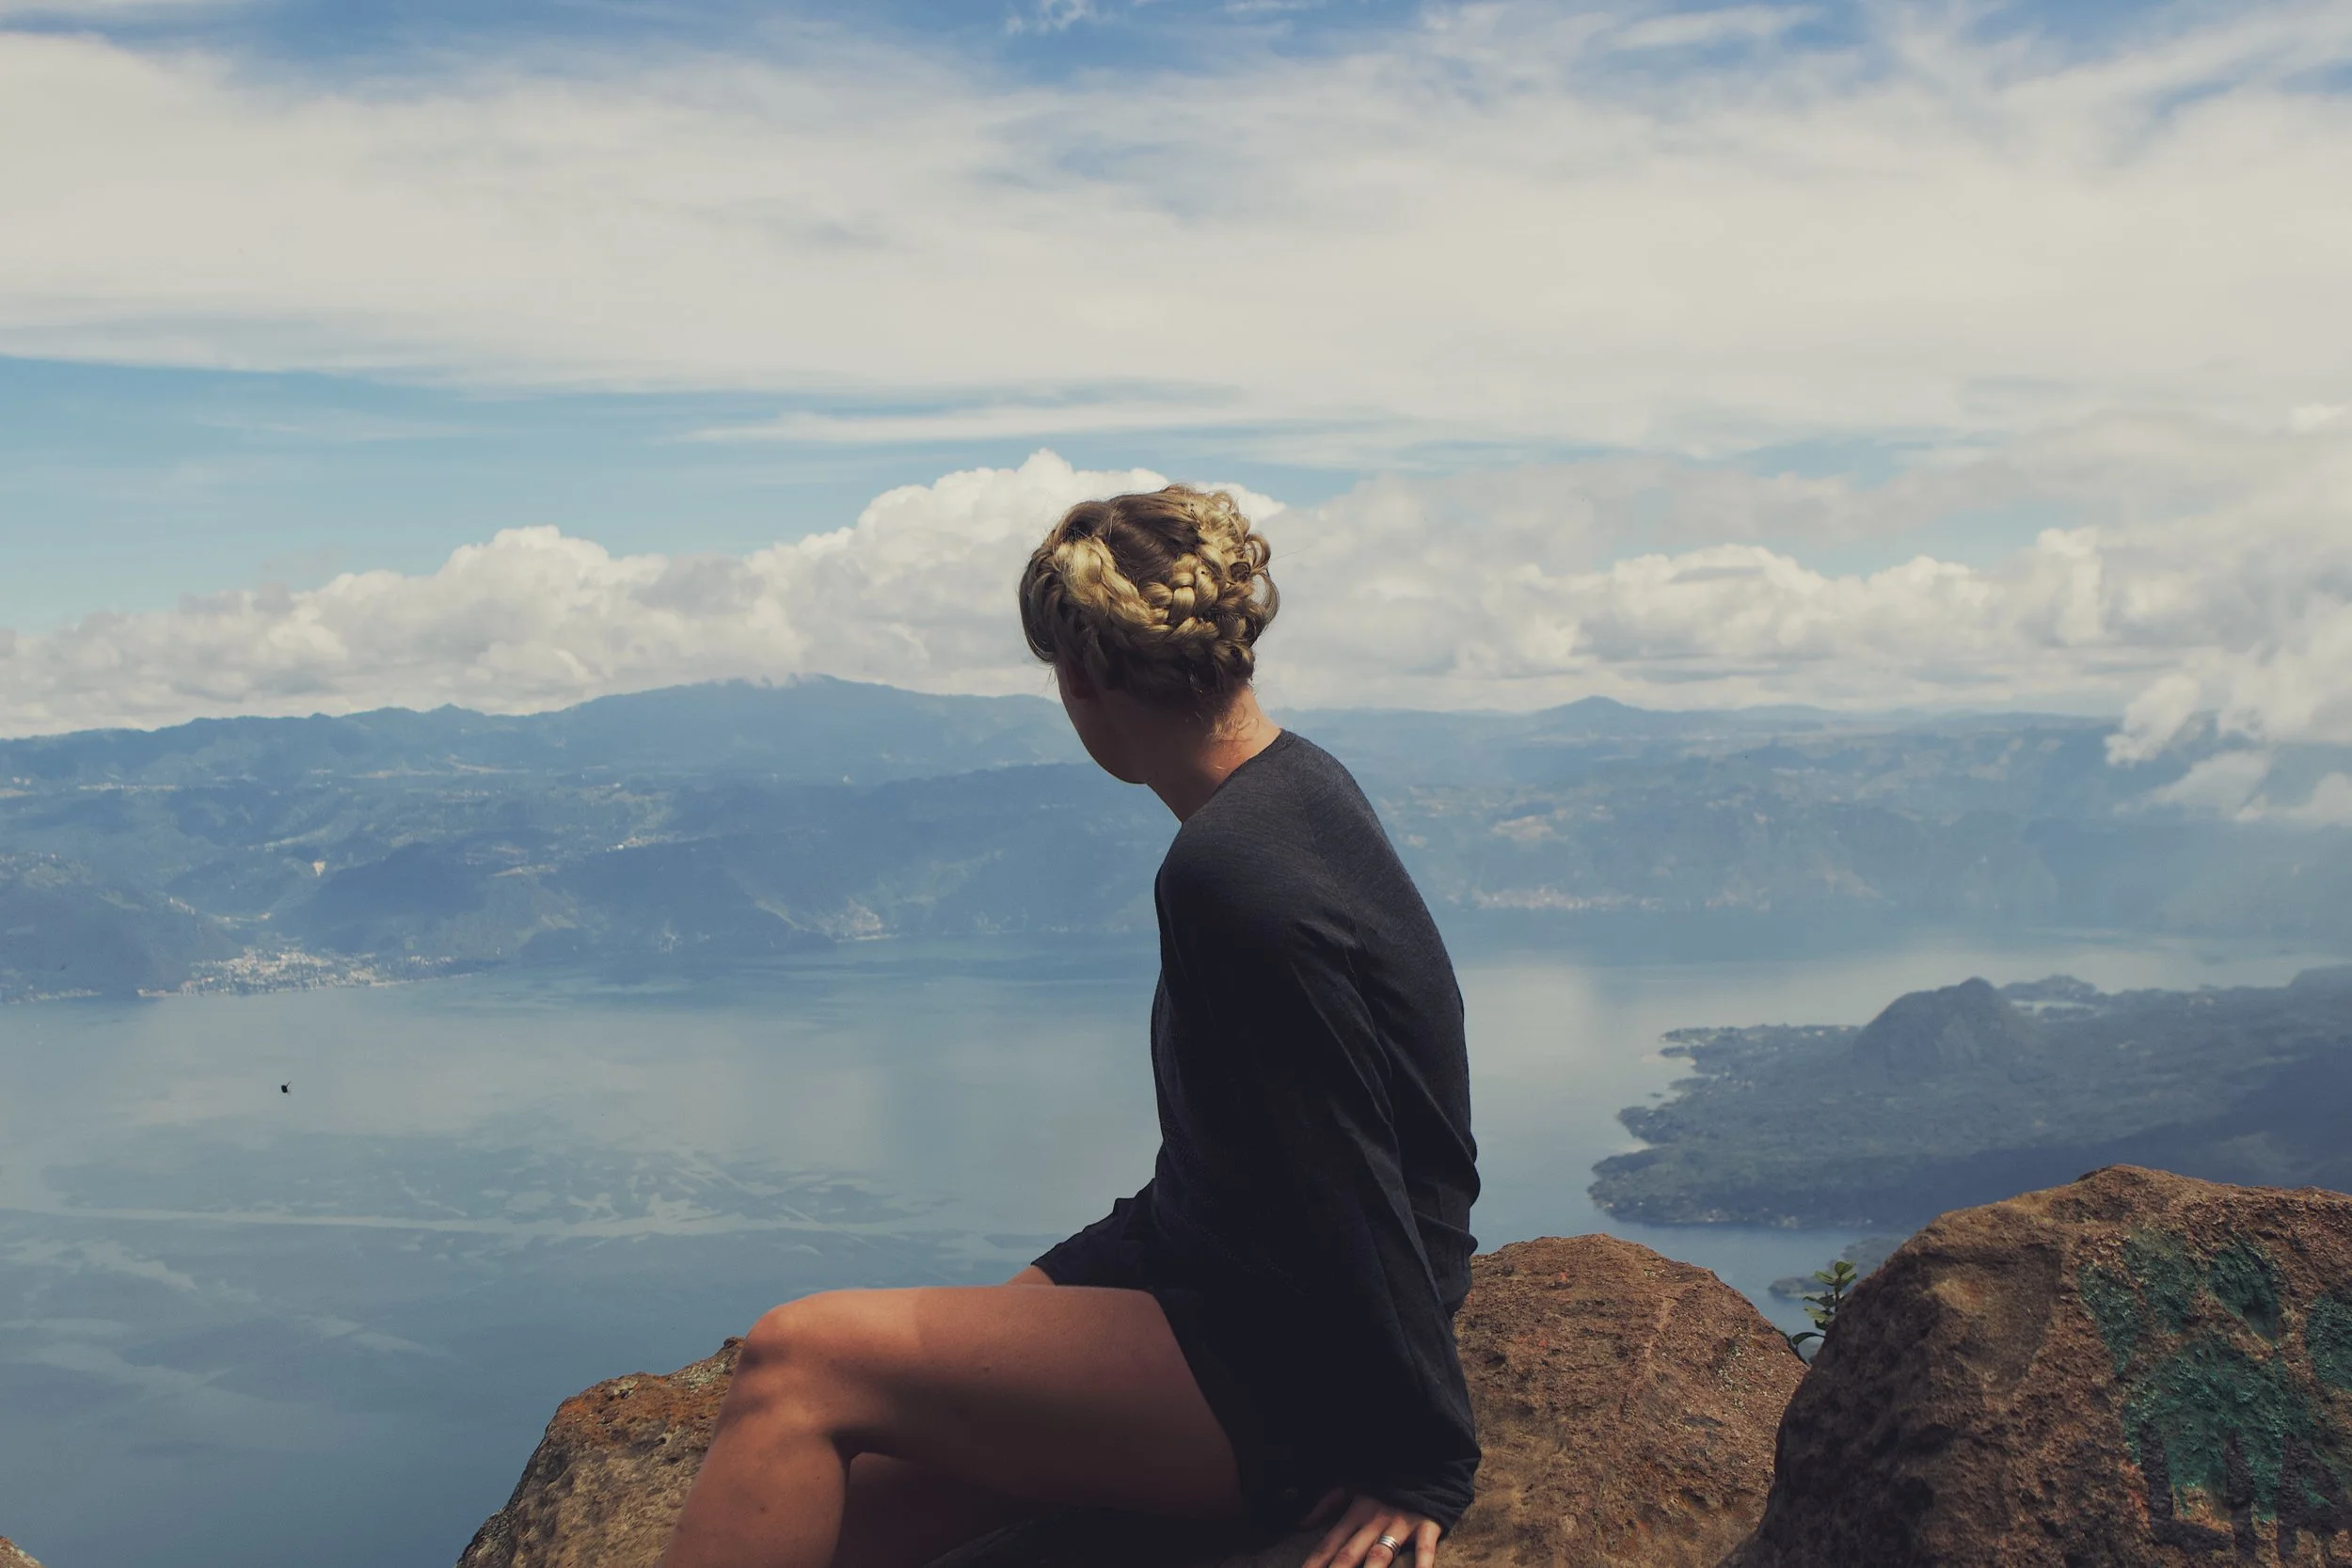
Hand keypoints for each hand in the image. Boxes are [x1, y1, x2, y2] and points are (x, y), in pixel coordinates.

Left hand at [1299, 1487, 1439, 1567]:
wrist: (1422, 1468)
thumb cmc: (1385, 1482)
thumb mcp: (1351, 1486)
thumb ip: (1326, 1504)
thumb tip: (1302, 1523)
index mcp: (1356, 1513)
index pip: (1329, 1544)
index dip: (1315, 1562)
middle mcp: (1374, 1521)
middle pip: (1349, 1554)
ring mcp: (1399, 1524)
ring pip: (1379, 1555)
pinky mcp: (1425, 1525)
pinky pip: (1424, 1548)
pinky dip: (1422, 1564)